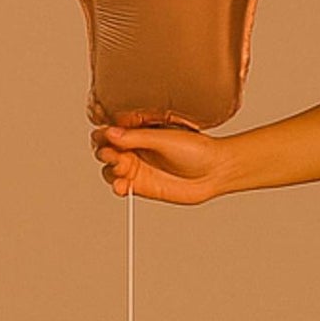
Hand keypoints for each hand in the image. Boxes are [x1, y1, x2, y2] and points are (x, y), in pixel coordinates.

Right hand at [89, 119, 233, 204]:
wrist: (215, 170)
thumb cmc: (197, 150)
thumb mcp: (164, 139)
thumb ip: (136, 137)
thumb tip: (111, 132)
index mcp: (139, 133)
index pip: (110, 133)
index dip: (104, 135)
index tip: (105, 137)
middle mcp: (136, 150)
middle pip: (106, 152)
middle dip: (105, 153)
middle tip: (114, 154)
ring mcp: (138, 169)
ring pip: (110, 171)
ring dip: (111, 171)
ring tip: (122, 169)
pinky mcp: (143, 187)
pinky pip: (122, 188)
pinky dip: (118, 188)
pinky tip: (121, 186)